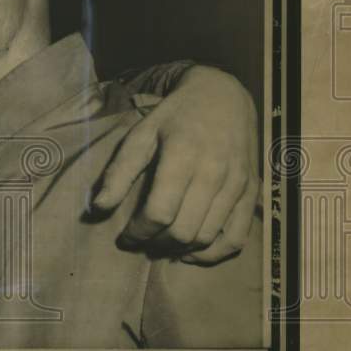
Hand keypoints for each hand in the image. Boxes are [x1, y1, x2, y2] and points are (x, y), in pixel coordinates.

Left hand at [90, 66, 260, 262]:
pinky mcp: (251, 192)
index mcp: (182, 155)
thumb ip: (120, 172)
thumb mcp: (141, 135)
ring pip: (207, 237)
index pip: (159, 212)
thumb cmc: (175, 117)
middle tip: (142, 242)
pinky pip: (237, 238)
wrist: (223, 96)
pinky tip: (192, 251)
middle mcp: (214, 172)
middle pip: (183, 231)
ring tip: (161, 245)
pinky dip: (214, 253)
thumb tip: (98, 208)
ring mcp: (237, 184)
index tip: (125, 237)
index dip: (138, 232)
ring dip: (180, 250)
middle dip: (156, 244)